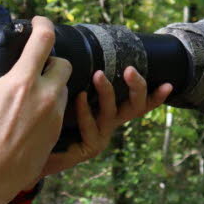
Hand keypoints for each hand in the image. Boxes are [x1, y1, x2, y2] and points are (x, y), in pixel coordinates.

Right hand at [0, 17, 71, 201]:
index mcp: (23, 81)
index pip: (45, 39)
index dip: (43, 24)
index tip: (37, 22)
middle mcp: (45, 95)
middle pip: (62, 63)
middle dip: (50, 59)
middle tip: (31, 64)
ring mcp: (54, 114)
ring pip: (63, 86)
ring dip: (51, 82)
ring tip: (28, 90)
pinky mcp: (57, 130)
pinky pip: (60, 107)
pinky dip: (50, 102)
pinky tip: (31, 111)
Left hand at [39, 67, 171, 178]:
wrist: (34, 154)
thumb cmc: (50, 120)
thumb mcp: (67, 96)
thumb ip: (75, 79)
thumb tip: (74, 49)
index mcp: (109, 112)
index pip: (137, 102)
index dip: (154, 95)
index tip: (169, 83)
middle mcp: (109, 125)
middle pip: (134, 107)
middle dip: (137, 87)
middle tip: (130, 69)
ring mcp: (100, 138)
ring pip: (112, 114)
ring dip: (107, 92)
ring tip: (99, 75)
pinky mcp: (87, 149)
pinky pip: (91, 128)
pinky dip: (86, 111)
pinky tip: (80, 97)